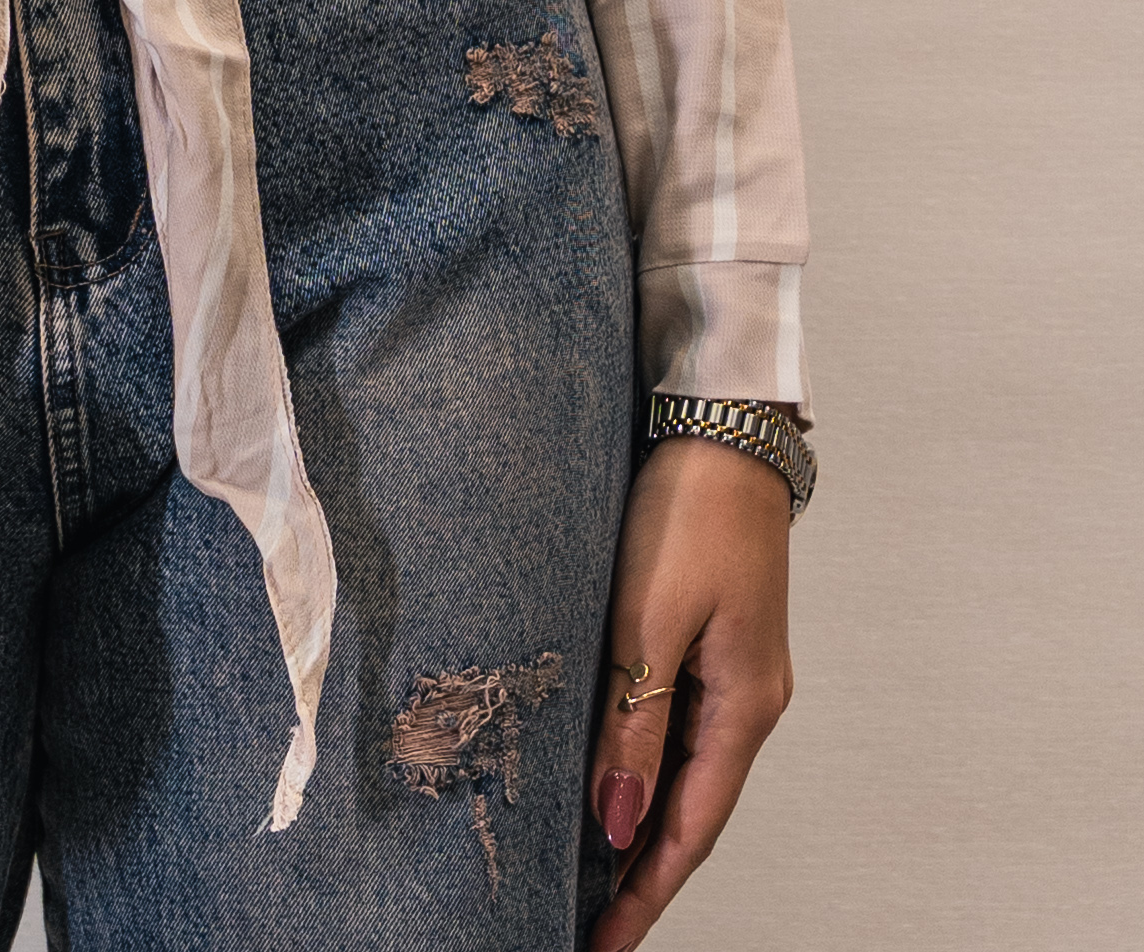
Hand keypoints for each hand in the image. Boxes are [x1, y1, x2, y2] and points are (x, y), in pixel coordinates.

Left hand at [587, 434, 794, 949]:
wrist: (722, 431)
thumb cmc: (687, 513)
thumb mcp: (650, 619)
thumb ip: (634, 720)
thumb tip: (617, 820)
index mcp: (744, 708)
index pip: (691, 830)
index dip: (645, 892)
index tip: (601, 943)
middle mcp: (750, 702)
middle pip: (691, 811)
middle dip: (639, 872)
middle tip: (582, 922)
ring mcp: (736, 673)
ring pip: (683, 771)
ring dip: (638, 822)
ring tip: (582, 870)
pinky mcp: (713, 639)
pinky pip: (678, 726)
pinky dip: (645, 766)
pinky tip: (610, 778)